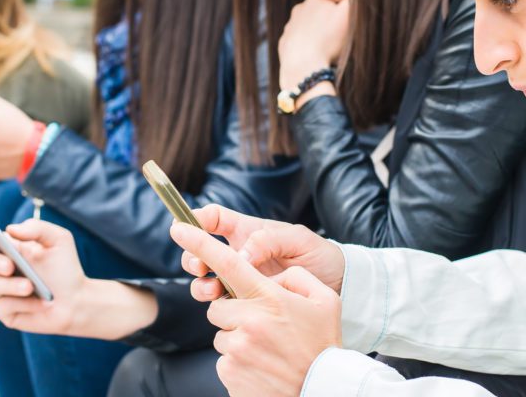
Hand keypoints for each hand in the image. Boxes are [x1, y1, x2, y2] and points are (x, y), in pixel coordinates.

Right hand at [0, 221, 158, 338]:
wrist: (82, 299)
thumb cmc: (69, 268)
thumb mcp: (58, 240)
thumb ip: (36, 230)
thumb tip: (12, 230)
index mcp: (6, 248)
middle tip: (9, 261)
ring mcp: (0, 293)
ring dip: (10, 284)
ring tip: (30, 283)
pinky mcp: (8, 314)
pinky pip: (3, 307)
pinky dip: (20, 301)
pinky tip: (35, 297)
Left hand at [170, 222, 341, 396]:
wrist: (323, 390)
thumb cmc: (325, 344)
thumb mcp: (325, 300)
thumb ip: (296, 277)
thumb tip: (272, 275)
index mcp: (268, 298)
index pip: (226, 263)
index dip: (198, 243)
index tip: (178, 228)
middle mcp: (248, 322)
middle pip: (217, 306)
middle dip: (233, 311)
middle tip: (261, 324)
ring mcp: (237, 350)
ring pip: (221, 334)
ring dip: (237, 338)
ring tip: (266, 349)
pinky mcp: (230, 374)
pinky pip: (223, 360)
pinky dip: (239, 363)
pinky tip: (262, 367)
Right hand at [180, 204, 344, 301]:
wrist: (338, 288)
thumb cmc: (320, 257)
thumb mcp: (299, 240)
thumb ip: (269, 241)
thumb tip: (241, 257)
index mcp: (249, 231)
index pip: (214, 218)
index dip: (197, 219)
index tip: (187, 227)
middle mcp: (239, 254)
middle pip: (201, 252)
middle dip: (192, 258)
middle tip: (200, 268)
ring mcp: (241, 280)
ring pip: (206, 280)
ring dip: (201, 284)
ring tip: (211, 291)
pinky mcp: (247, 303)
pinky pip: (223, 304)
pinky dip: (217, 306)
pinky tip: (226, 307)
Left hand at [277, 0, 349, 90]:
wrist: (303, 64)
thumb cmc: (328, 39)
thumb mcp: (349, 15)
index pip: (333, 1)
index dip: (341, 13)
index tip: (344, 26)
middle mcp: (299, 8)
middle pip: (322, 14)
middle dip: (329, 24)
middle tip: (337, 39)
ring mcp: (290, 26)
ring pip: (310, 29)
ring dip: (319, 36)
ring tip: (326, 49)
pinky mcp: (285, 42)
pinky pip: (300, 43)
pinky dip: (307, 48)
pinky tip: (314, 56)